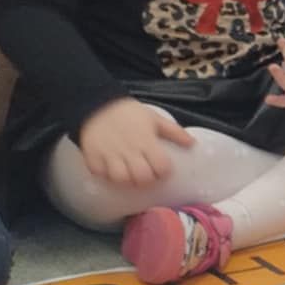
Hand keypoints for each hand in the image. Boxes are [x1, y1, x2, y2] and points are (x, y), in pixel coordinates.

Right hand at [78, 97, 194, 186]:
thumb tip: (193, 144)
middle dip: (147, 181)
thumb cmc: (129, 113)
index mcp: (147, 141)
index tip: (162, 170)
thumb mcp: (155, 119)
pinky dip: (105, 175)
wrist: (95, 103)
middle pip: (142, 178)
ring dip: (127, 181)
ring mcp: (109, 154)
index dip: (164, 172)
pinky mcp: (92, 156)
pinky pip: (100, 174)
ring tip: (129, 175)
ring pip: (121, 179)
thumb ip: (174, 132)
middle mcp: (129, 150)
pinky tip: (110, 170)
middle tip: (146, 175)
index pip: (161, 167)